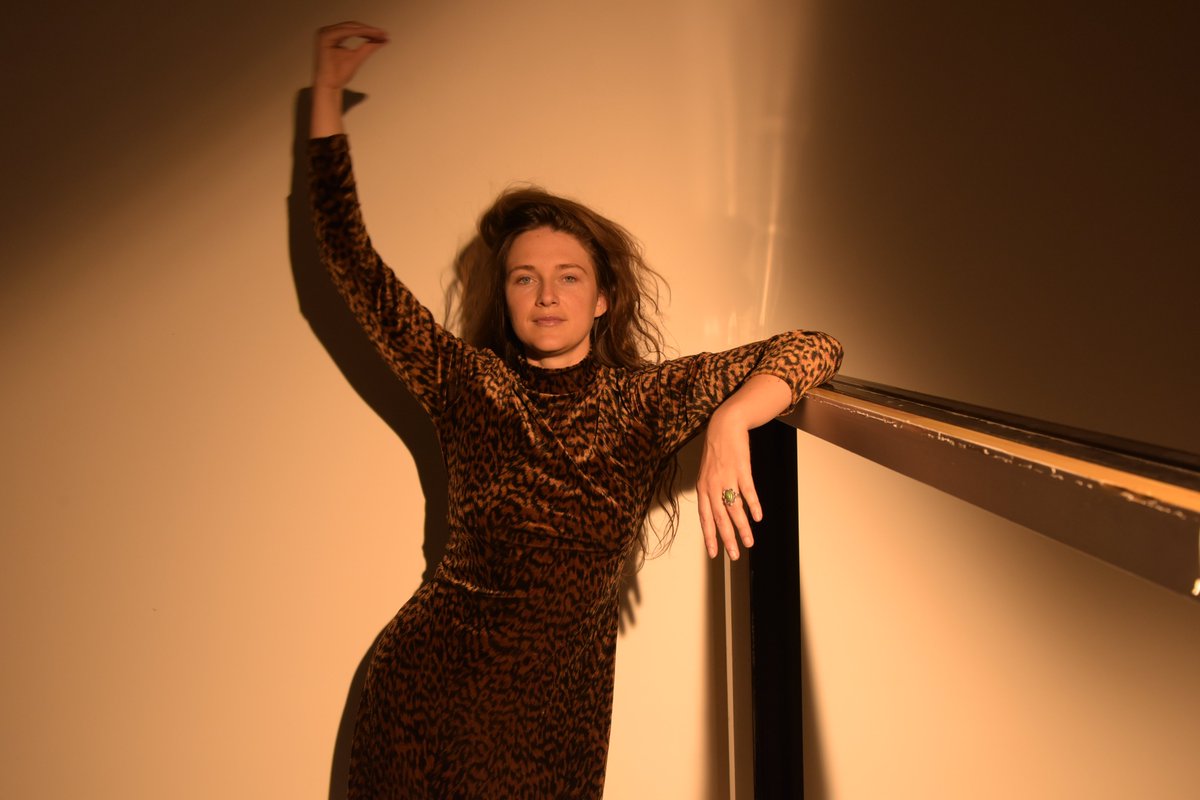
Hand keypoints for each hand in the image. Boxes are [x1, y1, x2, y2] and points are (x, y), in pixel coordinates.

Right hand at [313, 21, 388, 90]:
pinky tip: (370, 35)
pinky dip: (359, 32)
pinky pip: (345, 32)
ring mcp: (324, 33)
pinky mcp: (324, 37)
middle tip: (384, 34)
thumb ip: (369, 47)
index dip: (370, 31)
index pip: (354, 29)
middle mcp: (327, 31)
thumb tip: (383, 39)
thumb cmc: (339, 75)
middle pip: (353, 26)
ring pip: (350, 27)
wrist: (329, 86)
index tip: (384, 35)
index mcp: (333, 35)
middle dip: (370, 30)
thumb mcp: (358, 57)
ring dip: (366, 30)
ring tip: (380, 35)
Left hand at [696, 409, 761, 559]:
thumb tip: (717, 513)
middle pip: (719, 517)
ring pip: (734, 508)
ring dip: (742, 527)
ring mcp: (727, 477)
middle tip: (734, 555)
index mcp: (703, 488)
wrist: (724, 426)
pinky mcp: (741, 469)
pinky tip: (758, 517)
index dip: (710, 536)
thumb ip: (711, 493)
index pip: (705, 518)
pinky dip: (753, 505)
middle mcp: (712, 485)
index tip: (714, 553)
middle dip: (727, 539)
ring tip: (749, 542)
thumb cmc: (716, 451)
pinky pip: (748, 491)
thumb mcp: (707, 473)